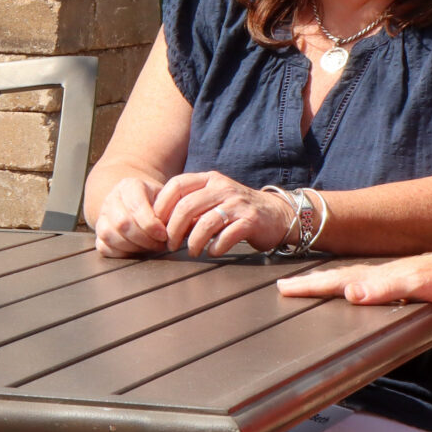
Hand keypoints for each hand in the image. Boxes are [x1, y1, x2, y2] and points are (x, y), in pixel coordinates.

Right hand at [93, 176, 170, 255]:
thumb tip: (185, 226)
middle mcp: (111, 199)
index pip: (136, 206)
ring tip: (150, 247)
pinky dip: (121, 253)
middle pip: (122, 223)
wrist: (136, 201)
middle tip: (160, 244)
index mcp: (129, 186)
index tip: (164, 235)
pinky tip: (137, 250)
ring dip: (134, 247)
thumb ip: (174, 210)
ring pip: (110, 235)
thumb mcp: (166, 198)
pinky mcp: (98, 232)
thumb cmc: (156, 202)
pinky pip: (104, 247)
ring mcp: (103, 216)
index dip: (150, 224)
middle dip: (144, 239)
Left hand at [153, 172, 294, 256]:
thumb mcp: (213, 199)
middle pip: (187, 206)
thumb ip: (190, 205)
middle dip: (173, 229)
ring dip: (193, 242)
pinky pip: (226, 236)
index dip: (161, 206)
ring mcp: (237, 203)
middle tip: (170, 245)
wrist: (276, 215)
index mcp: (209, 179)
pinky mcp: (251, 220)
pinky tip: (212, 252)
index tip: (155, 225)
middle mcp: (222, 187)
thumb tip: (160, 223)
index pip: (177, 185)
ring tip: (191, 252)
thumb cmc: (236, 210)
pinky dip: (215, 247)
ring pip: (205, 223)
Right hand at [278, 245, 431, 306]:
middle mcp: (383, 273)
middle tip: (285, 286)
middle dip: (311, 283)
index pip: (337, 280)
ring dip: (328, 284)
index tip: (285, 288)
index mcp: (381, 273)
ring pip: (352, 279)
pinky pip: (368, 283)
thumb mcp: (419, 283)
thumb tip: (351, 292)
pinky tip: (353, 292)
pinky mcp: (405, 282)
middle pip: (339, 278)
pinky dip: (351, 286)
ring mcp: (393, 276)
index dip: (311, 286)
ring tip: (309, 286)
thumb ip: (385, 288)